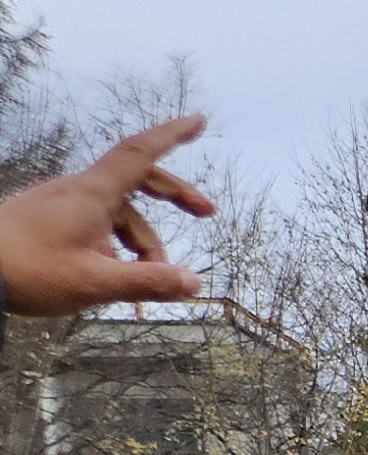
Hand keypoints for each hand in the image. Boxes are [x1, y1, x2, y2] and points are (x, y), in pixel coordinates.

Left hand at [0, 116, 218, 315]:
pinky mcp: (49, 220)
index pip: (141, 154)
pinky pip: (95, 226)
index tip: (198, 120)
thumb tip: (193, 283)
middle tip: (206, 213)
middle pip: (138, 182)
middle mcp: (79, 192)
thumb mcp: (95, 283)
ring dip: (141, 246)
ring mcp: (62, 205)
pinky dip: (115, 249)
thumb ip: (148, 282)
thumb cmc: (28, 270)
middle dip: (174, 197)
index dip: (172, 135)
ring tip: (144, 288)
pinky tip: (114, 280)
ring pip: (118, 216)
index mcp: (92, 194)